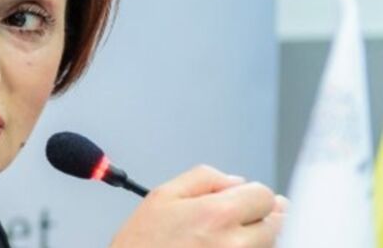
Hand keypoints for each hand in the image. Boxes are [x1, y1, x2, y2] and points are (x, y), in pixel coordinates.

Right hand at [110, 165, 286, 247]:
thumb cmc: (142, 243)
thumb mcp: (163, 195)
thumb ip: (203, 178)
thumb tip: (234, 181)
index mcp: (215, 214)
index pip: (265, 196)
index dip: (253, 194)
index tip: (243, 199)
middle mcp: (233, 243)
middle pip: (276, 223)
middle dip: (259, 216)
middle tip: (236, 219)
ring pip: (270, 244)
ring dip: (257, 237)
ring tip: (224, 237)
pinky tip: (224, 245)